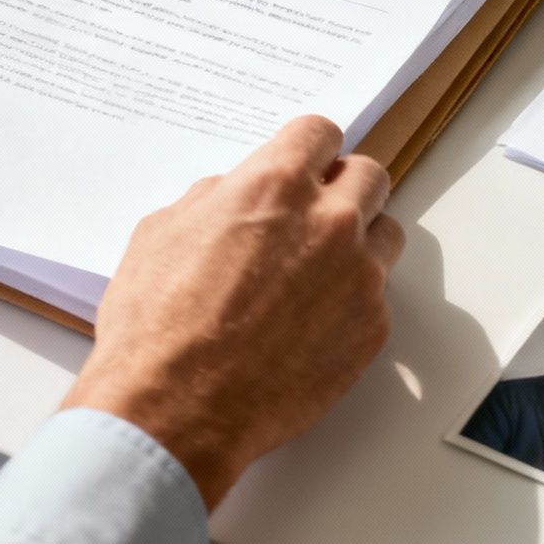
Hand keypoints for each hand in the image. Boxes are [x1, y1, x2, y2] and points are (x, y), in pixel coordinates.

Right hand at [62, 116, 403, 508]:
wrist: (176, 410)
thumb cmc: (158, 328)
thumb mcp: (161, 234)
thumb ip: (213, 200)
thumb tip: (233, 195)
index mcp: (274, 185)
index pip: (320, 133)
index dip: (308, 148)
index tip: (305, 161)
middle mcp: (328, 221)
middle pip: (369, 174)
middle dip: (343, 186)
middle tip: (316, 211)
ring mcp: (358, 276)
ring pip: (386, 233)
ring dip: (359, 240)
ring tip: (317, 271)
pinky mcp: (371, 329)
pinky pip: (376, 297)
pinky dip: (351, 302)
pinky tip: (310, 324)